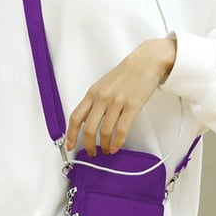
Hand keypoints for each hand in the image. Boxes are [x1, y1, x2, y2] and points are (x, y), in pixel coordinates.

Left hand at [66, 38, 176, 156]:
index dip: (71, 134)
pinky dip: (117, 142)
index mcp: (93, 93)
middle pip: (88, 129)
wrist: (145, 63)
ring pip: (104, 132)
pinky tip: (116, 146)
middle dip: (88, 145)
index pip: (76, 117)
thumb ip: (94, 101)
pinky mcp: (131, 107)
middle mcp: (102, 98)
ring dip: (104, 146)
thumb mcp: (103, 85)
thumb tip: (87, 120)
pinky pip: (121, 130)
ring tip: (106, 150)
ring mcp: (116, 103)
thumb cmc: (126, 73)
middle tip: (91, 152)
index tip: (70, 144)